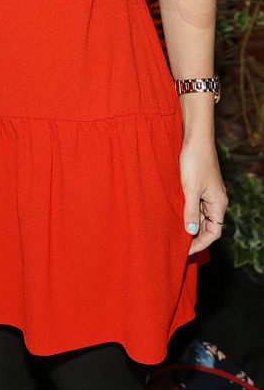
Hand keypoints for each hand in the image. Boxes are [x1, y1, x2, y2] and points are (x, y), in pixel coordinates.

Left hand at [179, 132, 227, 254]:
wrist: (195, 139)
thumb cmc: (195, 161)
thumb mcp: (190, 188)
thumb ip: (190, 211)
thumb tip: (190, 232)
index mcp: (218, 204)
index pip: (213, 233)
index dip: (199, 244)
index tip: (184, 251)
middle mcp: (216, 201)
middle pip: (206, 227)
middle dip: (193, 236)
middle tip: (175, 245)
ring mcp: (208, 194)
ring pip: (199, 216)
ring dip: (188, 224)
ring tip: (171, 233)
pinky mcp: (199, 186)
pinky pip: (194, 205)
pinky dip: (185, 212)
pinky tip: (173, 214)